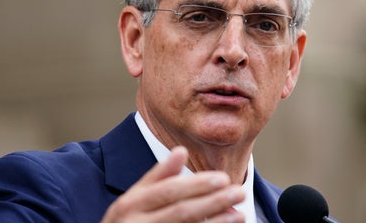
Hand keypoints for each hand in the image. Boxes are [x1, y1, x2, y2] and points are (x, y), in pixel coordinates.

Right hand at [101, 146, 244, 222]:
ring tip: (240, 215)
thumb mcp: (134, 197)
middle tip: (238, 192)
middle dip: (213, 202)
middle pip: (180, 212)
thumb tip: (181, 150)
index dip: (197, 185)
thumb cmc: (126, 222)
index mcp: (130, 204)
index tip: (223, 178)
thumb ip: (158, 176)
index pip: (169, 191)